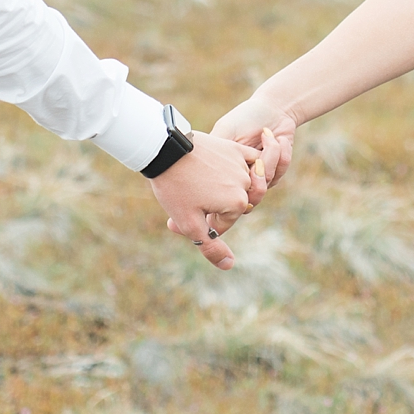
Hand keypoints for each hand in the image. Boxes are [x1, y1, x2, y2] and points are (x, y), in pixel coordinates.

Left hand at [150, 132, 262, 268]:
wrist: (164, 150)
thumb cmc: (174, 187)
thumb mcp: (189, 223)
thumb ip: (210, 246)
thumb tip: (229, 265)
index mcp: (236, 203)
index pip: (224, 224)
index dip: (203, 221)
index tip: (187, 210)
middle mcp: (245, 183)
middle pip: (233, 205)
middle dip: (213, 205)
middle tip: (188, 195)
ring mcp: (241, 163)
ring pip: (239, 185)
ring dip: (222, 186)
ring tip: (197, 180)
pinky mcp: (235, 148)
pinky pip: (248, 161)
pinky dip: (240, 167)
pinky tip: (223, 167)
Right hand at [211, 95, 296, 188]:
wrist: (273, 109)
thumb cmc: (244, 118)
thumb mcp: (224, 130)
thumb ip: (214, 149)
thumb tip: (200, 167)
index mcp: (223, 169)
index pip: (224, 189)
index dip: (232, 181)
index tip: (243, 155)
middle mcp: (239, 177)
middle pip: (247, 190)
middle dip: (257, 169)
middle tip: (259, 152)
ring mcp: (258, 177)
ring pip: (266, 180)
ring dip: (271, 153)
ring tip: (267, 133)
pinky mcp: (276, 172)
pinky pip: (280, 171)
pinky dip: (281, 151)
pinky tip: (278, 138)